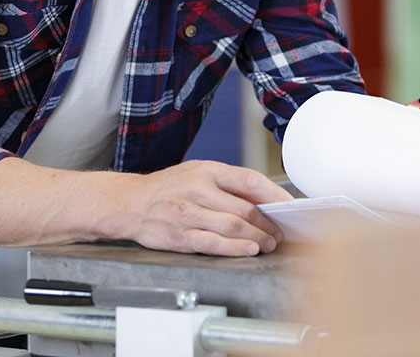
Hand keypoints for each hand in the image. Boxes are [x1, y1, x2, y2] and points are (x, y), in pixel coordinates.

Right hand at [113, 160, 292, 256]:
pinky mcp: (179, 236)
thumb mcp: (195, 173)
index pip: (248, 180)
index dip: (274, 195)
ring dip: (257, 238)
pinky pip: (214, 244)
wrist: (129, 202)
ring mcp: (187, 213)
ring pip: (233, 228)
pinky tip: (248, 250)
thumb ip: (225, 184)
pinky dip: (235, 249)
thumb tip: (262, 199)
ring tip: (268, 243)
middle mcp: (196, 189)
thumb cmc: (167, 188)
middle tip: (279, 232)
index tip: (289, 206)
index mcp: (205, 170)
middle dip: (268, 224)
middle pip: (244, 209)